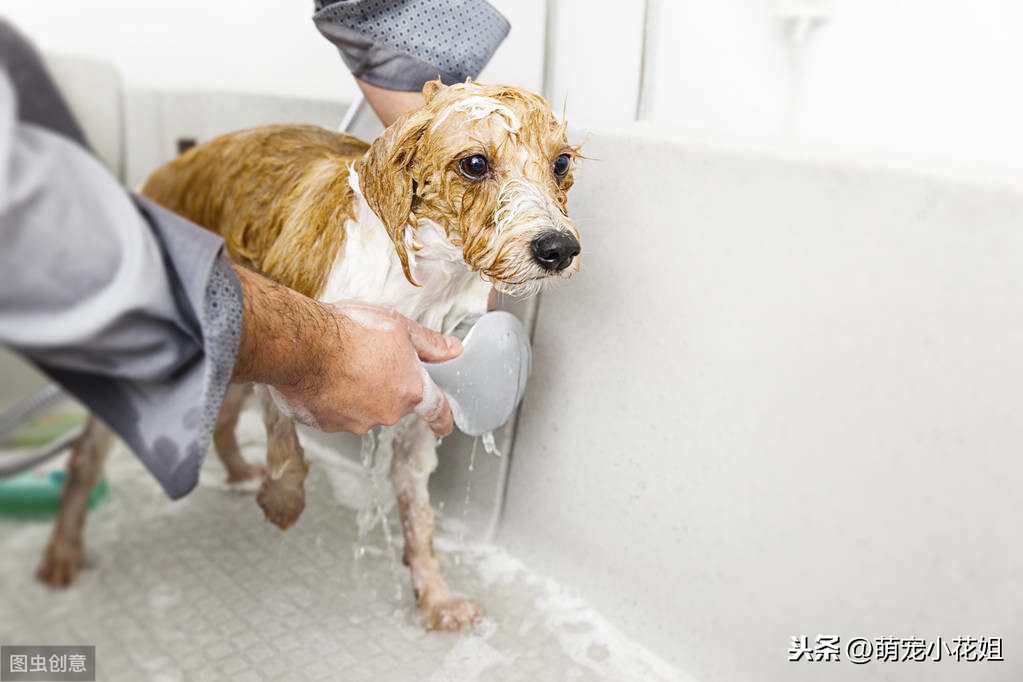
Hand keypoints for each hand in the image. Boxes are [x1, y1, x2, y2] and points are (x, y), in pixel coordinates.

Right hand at [230, 267, 460, 436]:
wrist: (301, 344)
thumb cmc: (349, 331)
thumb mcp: (398, 327)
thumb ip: (428, 343)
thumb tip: (452, 350)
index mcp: (410, 389)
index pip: (435, 410)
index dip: (443, 419)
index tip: (445, 426)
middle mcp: (387, 412)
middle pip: (393, 402)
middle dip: (384, 384)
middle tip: (365, 357)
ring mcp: (355, 422)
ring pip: (361, 408)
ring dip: (355, 391)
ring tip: (338, 363)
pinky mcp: (326, 425)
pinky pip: (333, 412)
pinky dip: (330, 397)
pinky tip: (320, 375)